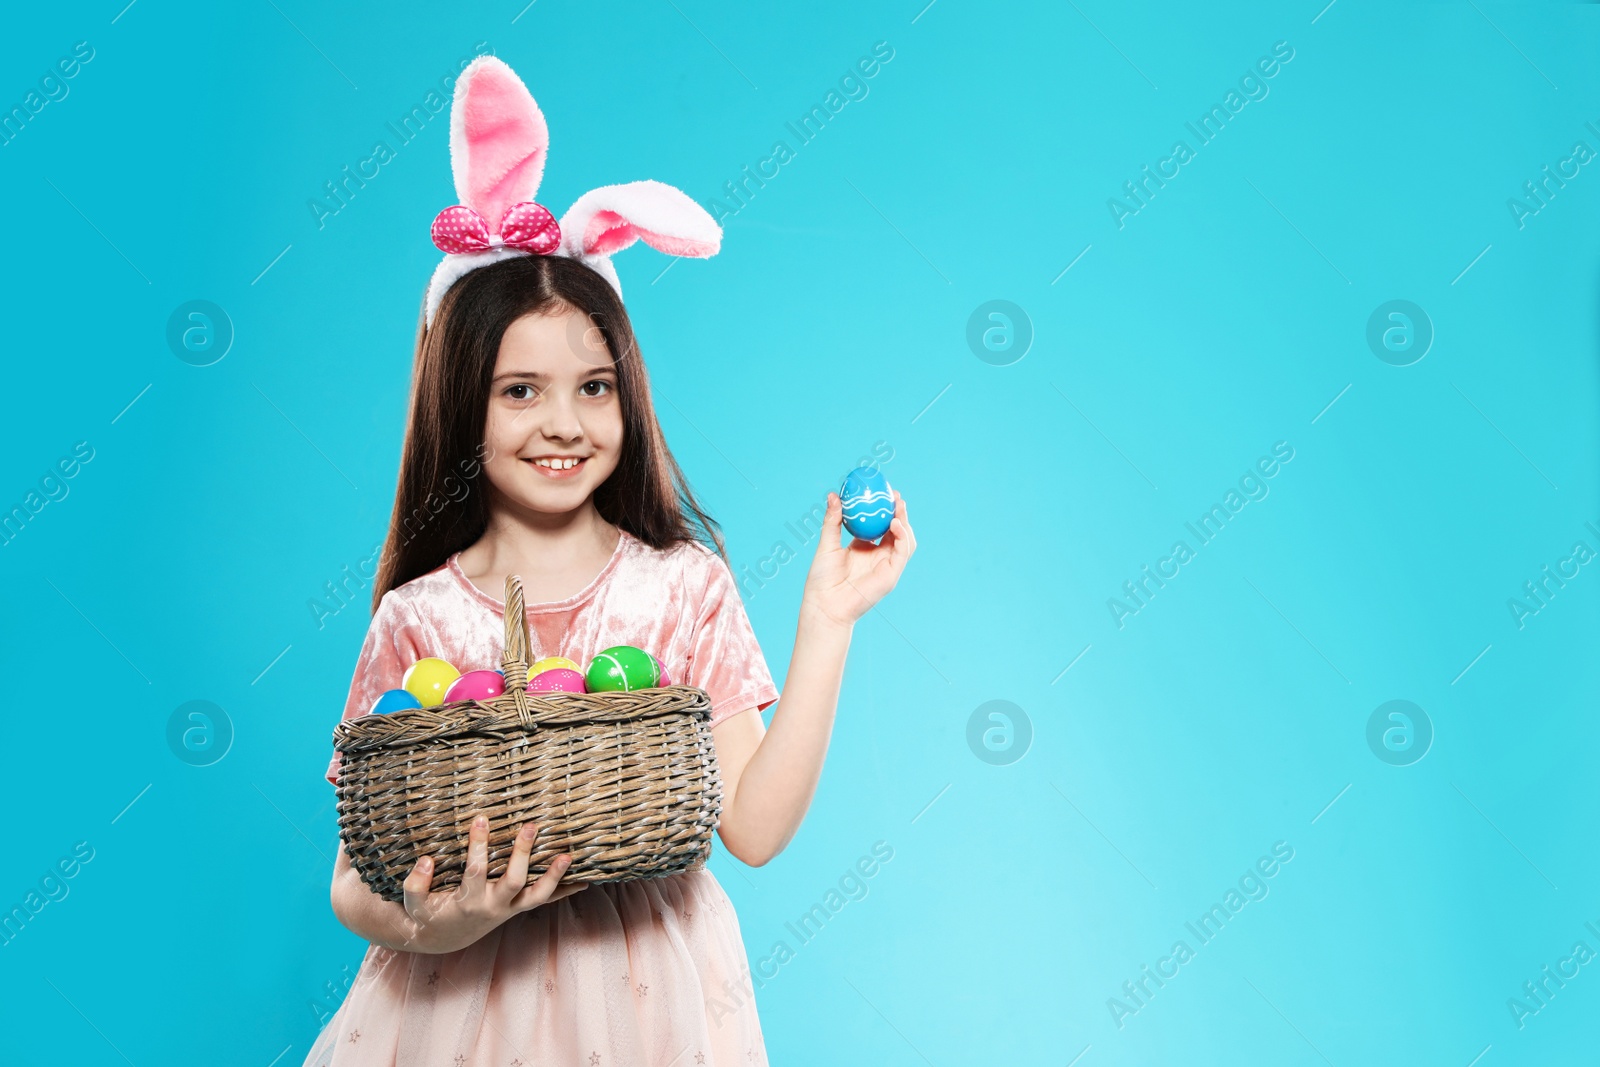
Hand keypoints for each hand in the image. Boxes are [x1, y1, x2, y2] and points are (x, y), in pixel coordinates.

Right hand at [398, 815, 588, 953]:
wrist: (444, 937)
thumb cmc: (429, 914)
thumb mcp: (414, 904)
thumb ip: (415, 883)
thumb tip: (427, 860)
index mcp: (468, 901)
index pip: (475, 870)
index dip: (478, 846)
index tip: (480, 818)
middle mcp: (492, 906)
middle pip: (513, 880)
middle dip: (522, 853)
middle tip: (530, 825)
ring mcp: (509, 908)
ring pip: (537, 896)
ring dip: (554, 877)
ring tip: (568, 856)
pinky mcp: (518, 908)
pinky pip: (545, 901)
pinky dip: (564, 892)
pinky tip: (585, 880)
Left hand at [802, 486, 916, 626]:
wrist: (824, 604)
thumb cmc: (822, 579)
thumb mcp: (827, 544)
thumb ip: (832, 521)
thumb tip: (833, 495)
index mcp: (864, 548)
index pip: (879, 525)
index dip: (884, 509)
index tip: (882, 491)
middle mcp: (878, 556)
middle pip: (896, 531)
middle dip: (899, 512)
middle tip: (895, 495)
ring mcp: (886, 566)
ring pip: (905, 540)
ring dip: (905, 521)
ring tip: (898, 506)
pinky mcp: (891, 575)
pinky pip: (903, 552)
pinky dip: (903, 536)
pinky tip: (895, 523)